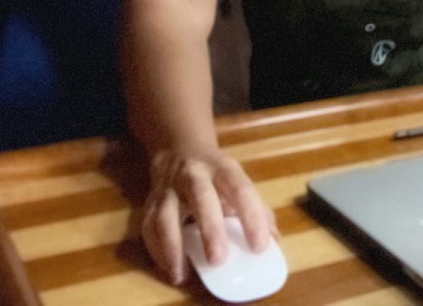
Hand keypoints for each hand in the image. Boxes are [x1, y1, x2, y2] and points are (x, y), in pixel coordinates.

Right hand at [141, 144, 276, 283]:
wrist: (180, 150)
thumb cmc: (215, 175)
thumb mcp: (237, 182)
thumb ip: (257, 209)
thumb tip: (274, 241)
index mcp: (223, 168)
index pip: (240, 189)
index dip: (251, 217)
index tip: (260, 247)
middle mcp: (194, 174)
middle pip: (201, 196)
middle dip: (210, 228)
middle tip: (219, 260)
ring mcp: (169, 188)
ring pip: (166, 214)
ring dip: (173, 246)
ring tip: (183, 273)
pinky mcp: (150, 203)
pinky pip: (149, 228)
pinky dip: (157, 251)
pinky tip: (171, 268)